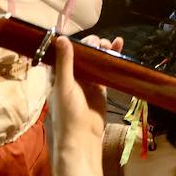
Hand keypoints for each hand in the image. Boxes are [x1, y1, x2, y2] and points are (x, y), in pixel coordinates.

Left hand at [49, 34, 123, 175]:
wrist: (83, 138)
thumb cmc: (68, 113)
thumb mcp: (64, 86)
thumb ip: (65, 62)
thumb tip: (62, 38)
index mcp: (57, 76)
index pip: (64, 52)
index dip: (74, 42)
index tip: (84, 36)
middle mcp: (72, 77)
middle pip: (82, 55)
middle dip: (91, 45)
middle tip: (100, 43)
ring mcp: (87, 82)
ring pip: (95, 60)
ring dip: (102, 50)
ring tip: (110, 44)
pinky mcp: (100, 89)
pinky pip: (106, 70)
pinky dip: (111, 60)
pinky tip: (118, 47)